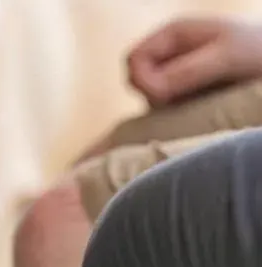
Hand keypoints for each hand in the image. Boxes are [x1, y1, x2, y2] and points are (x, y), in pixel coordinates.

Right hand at [127, 17, 261, 107]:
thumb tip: (151, 92)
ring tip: (196, 105)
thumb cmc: (259, 50)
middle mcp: (169, 54)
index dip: (142, 79)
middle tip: (181, 101)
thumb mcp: (225, 57)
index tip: (163, 95)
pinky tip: (196, 112)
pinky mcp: (182, 96)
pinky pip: (162, 111)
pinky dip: (173, 116)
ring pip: (147, 99)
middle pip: (136, 81)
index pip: (133, 59)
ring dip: (165, 108)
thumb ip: (187, 71)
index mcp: (173, 34)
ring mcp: (174, 76)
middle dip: (152, 95)